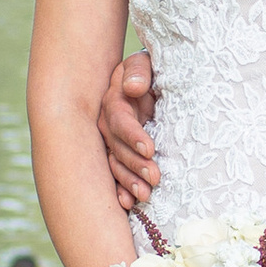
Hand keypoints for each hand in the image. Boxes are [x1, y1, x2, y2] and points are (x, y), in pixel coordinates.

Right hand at [100, 51, 158, 211]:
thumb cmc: (154, 69)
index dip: (132, 134)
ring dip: (128, 181)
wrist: (155, 80)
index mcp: (115, 99)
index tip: (150, 149)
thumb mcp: (147, 63)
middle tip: (154, 178)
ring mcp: (113, 140)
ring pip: (115, 163)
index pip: (119, 118)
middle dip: (133, 164)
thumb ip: (139, 71)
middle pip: (115, 146)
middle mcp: (109, 122)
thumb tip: (132, 88)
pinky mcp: (121, 153)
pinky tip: (128, 203)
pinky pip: (116, 173)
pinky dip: (122, 189)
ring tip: (145, 195)